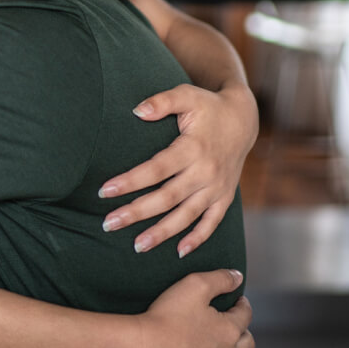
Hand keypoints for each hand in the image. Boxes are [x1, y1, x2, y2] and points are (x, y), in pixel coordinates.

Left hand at [100, 82, 257, 255]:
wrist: (244, 119)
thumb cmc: (208, 106)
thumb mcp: (187, 95)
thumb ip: (162, 101)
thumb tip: (137, 111)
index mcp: (193, 148)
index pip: (156, 169)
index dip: (130, 181)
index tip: (105, 191)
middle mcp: (206, 172)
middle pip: (167, 198)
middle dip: (136, 212)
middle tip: (108, 224)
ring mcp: (217, 188)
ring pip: (186, 216)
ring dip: (162, 233)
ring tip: (137, 246)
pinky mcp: (225, 197)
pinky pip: (212, 222)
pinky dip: (197, 238)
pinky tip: (178, 252)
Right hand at [131, 270, 252, 347]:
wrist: (145, 342)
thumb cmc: (169, 315)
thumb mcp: (196, 285)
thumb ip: (221, 279)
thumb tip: (237, 277)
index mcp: (229, 329)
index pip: (246, 314)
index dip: (243, 303)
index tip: (238, 298)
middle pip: (247, 341)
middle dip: (243, 328)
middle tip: (234, 319)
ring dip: (234, 344)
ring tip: (223, 335)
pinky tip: (206, 345)